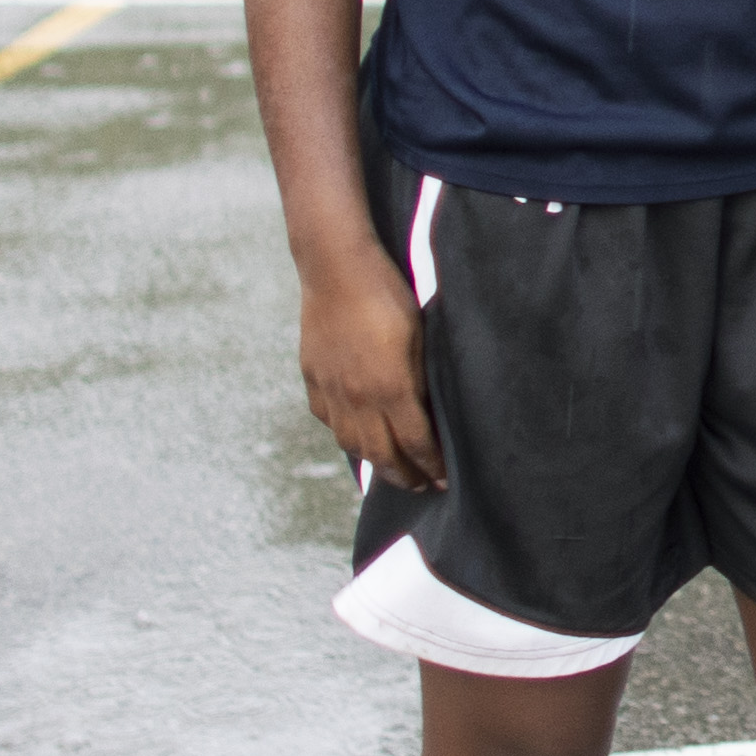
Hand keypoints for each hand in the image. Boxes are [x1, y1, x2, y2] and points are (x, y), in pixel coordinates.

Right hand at [297, 253, 440, 491]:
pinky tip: (355, 435)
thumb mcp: (419, 337)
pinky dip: (344, 435)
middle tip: (420, 487)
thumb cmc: (387, 295)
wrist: (336, 268)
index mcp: (391, 389)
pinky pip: (328, 420)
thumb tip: (429, 414)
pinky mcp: (312, 378)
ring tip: (389, 470)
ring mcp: (331, 390)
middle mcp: (358, 398)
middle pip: (382, 455)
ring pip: (351, 443)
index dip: (431, 466)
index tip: (443, 481)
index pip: (416, 443)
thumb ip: (421, 381)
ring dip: (373, 463)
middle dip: (404, 476)